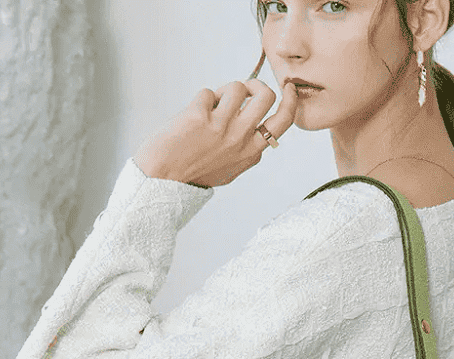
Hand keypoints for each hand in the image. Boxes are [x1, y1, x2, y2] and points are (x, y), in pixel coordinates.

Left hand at [133, 79, 298, 187]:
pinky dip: (202, 100)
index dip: (289, 102)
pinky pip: (209, 93)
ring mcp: (221, 128)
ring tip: (213, 106)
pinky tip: (193, 115)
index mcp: (251, 152)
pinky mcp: (200, 116)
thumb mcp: (230, 169)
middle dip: (257, 84)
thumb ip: (245, 150)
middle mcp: (241, 140)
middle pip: (266, 97)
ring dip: (225, 90)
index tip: (289, 89)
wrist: (163, 180)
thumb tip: (254, 126)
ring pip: (237, 87)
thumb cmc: (193, 175)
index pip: (282, 122)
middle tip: (247, 88)